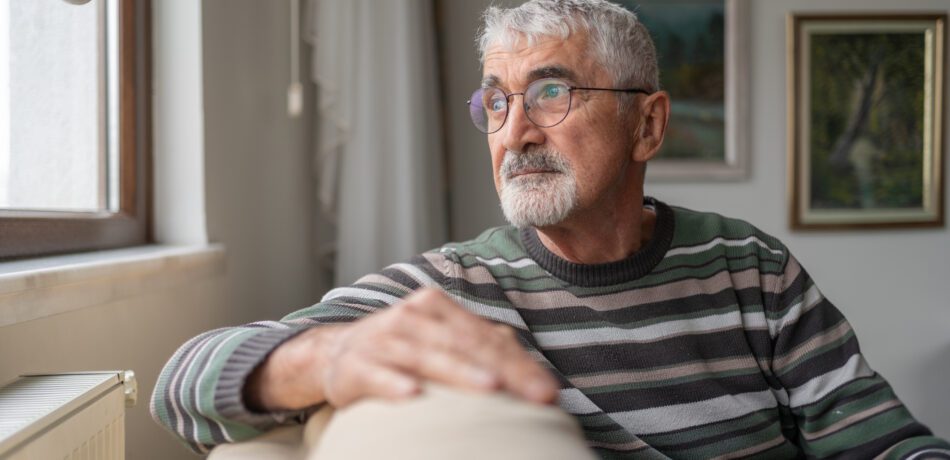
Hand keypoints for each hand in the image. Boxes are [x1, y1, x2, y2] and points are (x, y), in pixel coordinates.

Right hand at [245, 288, 558, 410]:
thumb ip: (482, 350)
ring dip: (460, 372)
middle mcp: (413, 316)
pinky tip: (413, 395)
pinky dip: (395, 384)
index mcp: (437, 307)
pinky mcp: (357, 365)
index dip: (520, 364)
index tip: (548, 393)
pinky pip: (379, 375)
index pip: (487, 336)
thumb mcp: (441, 341)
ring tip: (490, 388)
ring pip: (428, 356)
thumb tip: (536, 378)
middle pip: (465, 344)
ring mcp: (384, 339)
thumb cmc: (403, 350)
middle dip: (504, 370)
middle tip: (535, 396)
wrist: (335, 351)